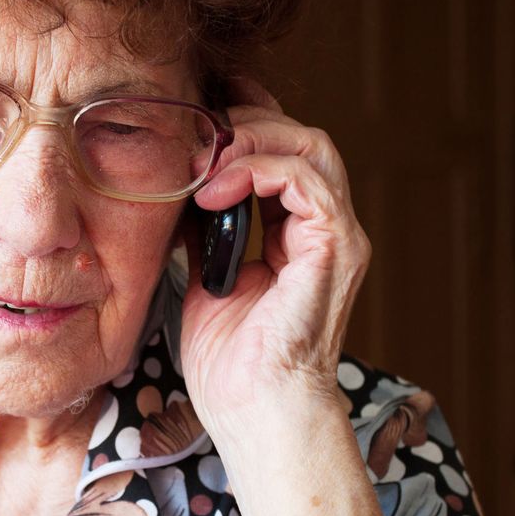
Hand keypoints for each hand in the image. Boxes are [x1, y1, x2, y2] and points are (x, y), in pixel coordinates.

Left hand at [181, 77, 370, 439]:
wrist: (252, 410)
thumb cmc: (231, 362)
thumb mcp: (203, 277)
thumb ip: (202, 231)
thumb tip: (179, 188)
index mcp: (298, 235)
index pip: (283, 153)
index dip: (247, 120)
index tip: (201, 105)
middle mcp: (325, 230)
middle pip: (301, 137)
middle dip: (246, 122)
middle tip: (195, 134)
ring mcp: (336, 237)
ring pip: (311, 146)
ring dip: (250, 142)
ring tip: (202, 163)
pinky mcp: (336, 248)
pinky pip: (306, 179)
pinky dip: (258, 171)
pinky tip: (214, 191)